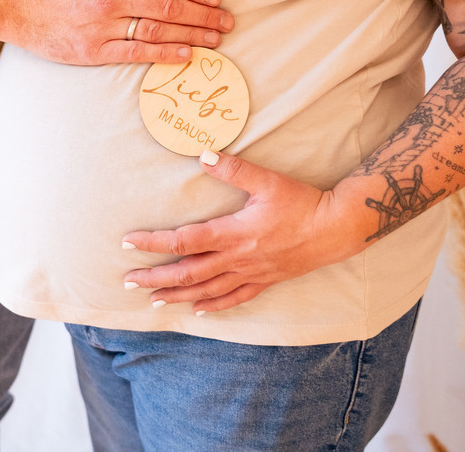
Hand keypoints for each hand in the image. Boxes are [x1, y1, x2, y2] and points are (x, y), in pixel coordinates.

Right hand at [11, 0, 233, 64]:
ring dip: (191, 36)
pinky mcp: (96, 51)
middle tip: (227, 23)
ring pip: (157, 31)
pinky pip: (137, 52)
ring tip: (215, 40)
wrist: (21, 8)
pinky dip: (164, 54)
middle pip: (168, 8)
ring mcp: (104, 26)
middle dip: (203, 15)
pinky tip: (186, 55)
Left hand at [121, 150, 366, 313]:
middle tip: (128, 282)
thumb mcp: (267, 180)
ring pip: (206, 291)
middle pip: (188, 273)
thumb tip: (202, 153)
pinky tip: (197, 311)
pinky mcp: (265, 280)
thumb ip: (233, 168)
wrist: (336, 228)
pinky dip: (213, 306)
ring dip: (177, 296)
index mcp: (233, 233)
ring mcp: (251, 273)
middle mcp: (237, 258)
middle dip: (155, 277)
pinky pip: (234, 298)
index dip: (153, 242)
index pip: (184, 241)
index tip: (128, 242)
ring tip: (153, 300)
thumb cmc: (301, 202)